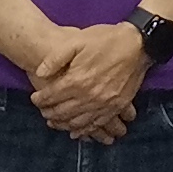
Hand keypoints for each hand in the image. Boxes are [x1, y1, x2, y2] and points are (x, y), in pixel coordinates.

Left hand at [30, 22, 148, 142]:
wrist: (138, 44)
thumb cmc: (105, 39)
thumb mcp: (77, 41)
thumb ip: (55, 58)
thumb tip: (39, 73)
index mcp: (77, 80)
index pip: (51, 96)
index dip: (40, 99)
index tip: (34, 98)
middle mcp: (88, 96)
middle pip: (62, 112)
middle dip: (49, 113)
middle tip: (42, 111)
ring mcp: (103, 104)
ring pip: (77, 122)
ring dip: (63, 124)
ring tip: (54, 122)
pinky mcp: (116, 107)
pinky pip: (96, 124)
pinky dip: (84, 130)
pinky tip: (76, 131)